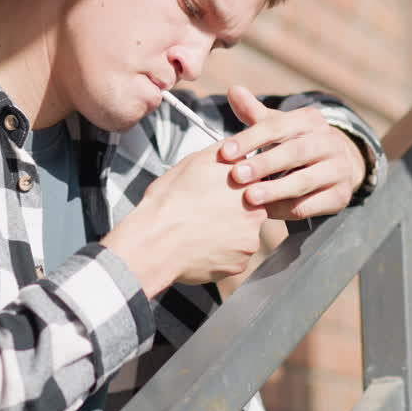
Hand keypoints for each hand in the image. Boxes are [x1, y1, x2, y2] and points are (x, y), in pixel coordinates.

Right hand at [103, 142, 266, 296]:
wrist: (155, 241)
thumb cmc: (169, 203)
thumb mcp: (195, 161)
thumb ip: (225, 151)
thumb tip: (237, 146)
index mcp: (247, 185)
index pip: (255, 182)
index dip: (236, 187)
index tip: (221, 192)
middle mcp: (255, 213)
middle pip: (251, 209)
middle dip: (232, 211)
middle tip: (206, 212)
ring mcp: (249, 241)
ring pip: (242, 234)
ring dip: (227, 232)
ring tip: (200, 229)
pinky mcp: (239, 264)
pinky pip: (234, 256)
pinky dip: (221, 253)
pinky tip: (202, 244)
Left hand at [220, 85, 366, 219]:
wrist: (339, 166)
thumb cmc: (297, 143)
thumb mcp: (279, 127)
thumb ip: (255, 114)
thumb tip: (233, 91)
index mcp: (310, 120)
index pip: (278, 126)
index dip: (250, 139)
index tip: (225, 153)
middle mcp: (329, 142)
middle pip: (294, 152)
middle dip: (264, 164)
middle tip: (236, 176)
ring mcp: (339, 169)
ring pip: (304, 180)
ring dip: (275, 190)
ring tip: (250, 197)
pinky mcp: (341, 195)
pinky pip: (311, 205)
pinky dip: (288, 208)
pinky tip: (267, 212)